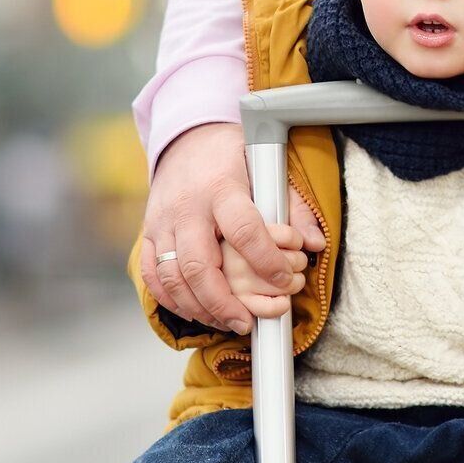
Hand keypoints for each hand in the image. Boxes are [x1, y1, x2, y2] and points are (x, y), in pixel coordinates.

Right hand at [140, 123, 325, 333]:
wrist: (187, 139)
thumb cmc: (232, 156)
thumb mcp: (267, 168)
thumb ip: (294, 206)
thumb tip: (315, 244)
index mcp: (221, 187)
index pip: (243, 230)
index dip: (266, 261)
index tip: (284, 281)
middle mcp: (187, 206)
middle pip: (198, 264)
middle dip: (223, 301)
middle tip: (246, 322)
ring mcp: (162, 222)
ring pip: (172, 277)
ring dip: (198, 308)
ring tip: (226, 322)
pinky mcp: (148, 232)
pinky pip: (152, 275)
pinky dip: (171, 300)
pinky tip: (196, 311)